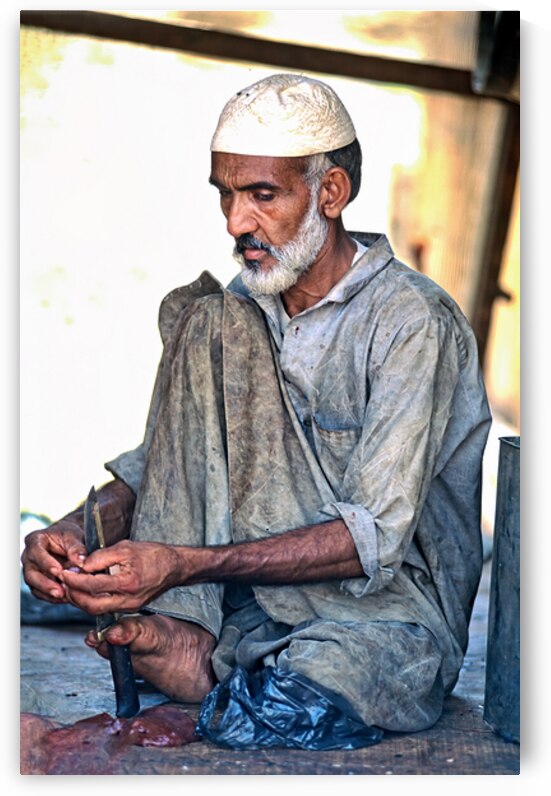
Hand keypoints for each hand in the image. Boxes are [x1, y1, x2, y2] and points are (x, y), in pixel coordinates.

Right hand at [21, 520, 86, 602]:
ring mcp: (32, 571)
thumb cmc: (71, 537)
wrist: (72, 543)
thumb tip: (80, 561)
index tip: (58, 571)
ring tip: (63, 596)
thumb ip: (77, 548)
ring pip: (34, 585)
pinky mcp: (38, 583)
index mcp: (36, 540)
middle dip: (45, 583)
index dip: (46, 562)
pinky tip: (65, 598)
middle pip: (31, 573)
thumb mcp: (75, 537)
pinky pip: (41, 593)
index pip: (36, 552)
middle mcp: (30, 557)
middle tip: (60, 591)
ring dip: (48, 592)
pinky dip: (52, 597)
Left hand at [59, 540, 181, 613]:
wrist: (175, 566)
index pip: (93, 586)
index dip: (74, 580)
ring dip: (81, 599)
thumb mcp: (125, 548)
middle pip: (91, 606)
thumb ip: (101, 557)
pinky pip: (106, 608)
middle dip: (73, 595)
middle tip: (64, 581)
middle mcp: (128, 600)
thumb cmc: (152, 554)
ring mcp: (130, 607)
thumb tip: (80, 565)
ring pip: (97, 610)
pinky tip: (86, 589)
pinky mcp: (130, 608)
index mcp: (128, 583)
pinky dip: (92, 600)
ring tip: (71, 585)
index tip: (64, 571)